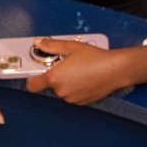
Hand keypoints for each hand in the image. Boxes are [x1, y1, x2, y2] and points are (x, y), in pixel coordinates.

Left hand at [25, 38, 141, 104]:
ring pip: (62, 91)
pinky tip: (85, 78)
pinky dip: (75, 88)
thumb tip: (39, 43)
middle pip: (49, 86)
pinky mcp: (81, 102)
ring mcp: (71, 98)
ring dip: (66, 83)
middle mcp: (61, 91)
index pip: (32, 85)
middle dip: (55, 77)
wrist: (115, 70)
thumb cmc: (95, 58)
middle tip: (65, 65)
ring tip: (78, 71)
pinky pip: (72, 95)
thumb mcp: (71, 47)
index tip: (36, 72)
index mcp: (54, 78)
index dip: (32, 79)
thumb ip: (52, 46)